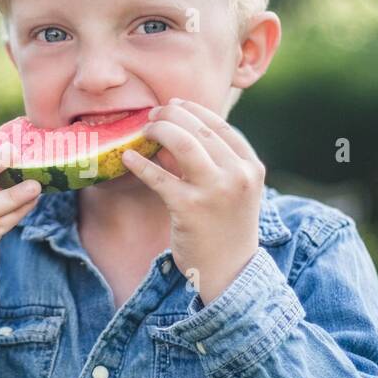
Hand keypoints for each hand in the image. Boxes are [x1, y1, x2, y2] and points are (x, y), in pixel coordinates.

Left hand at [120, 97, 265, 304]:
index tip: (173, 105)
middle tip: (152, 116)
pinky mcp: (189, 208)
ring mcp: (215, 191)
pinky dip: (140, 164)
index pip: (220, 125)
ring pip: (183, 143)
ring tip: (143, 131)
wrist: (230, 272)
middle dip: (170, 116)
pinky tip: (127, 157)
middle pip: (199, 128)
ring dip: (158, 130)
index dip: (193, 110)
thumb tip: (172, 131)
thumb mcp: (233, 190)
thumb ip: (213, 162)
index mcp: (251, 167)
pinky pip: (159, 177)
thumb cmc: (226, 228)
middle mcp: (237, 175)